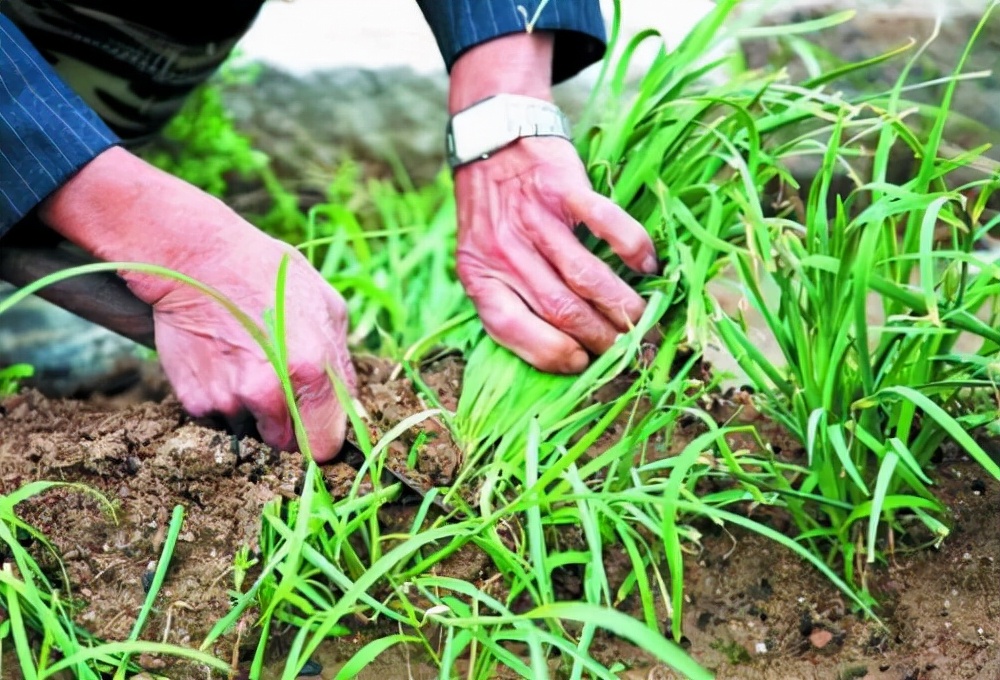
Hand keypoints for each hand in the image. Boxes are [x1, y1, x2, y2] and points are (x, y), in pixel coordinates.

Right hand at [40, 147, 354, 460]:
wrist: (197, 261)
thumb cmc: (269, 277)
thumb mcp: (328, 308)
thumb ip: (342, 366)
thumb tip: (351, 409)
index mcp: (312, 372)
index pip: (324, 447)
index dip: (322, 436)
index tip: (317, 423)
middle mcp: (269, 393)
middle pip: (286, 446)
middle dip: (287, 425)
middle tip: (278, 386)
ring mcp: (230, 400)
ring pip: (252, 433)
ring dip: (253, 412)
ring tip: (247, 365)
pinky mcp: (196, 402)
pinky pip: (219, 419)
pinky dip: (222, 401)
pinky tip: (221, 364)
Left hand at [448, 32, 657, 372]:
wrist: (492, 140)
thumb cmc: (491, 212)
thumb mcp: (479, 258)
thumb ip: (506, 297)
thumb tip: (558, 349)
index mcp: (479, 275)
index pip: (510, 328)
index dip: (550, 354)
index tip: (581, 364)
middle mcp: (503, 251)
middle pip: (560, 310)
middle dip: (600, 339)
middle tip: (627, 350)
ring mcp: (534, 218)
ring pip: (585, 277)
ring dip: (621, 305)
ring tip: (643, 320)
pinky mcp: (563, 187)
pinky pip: (604, 222)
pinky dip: (631, 247)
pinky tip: (648, 266)